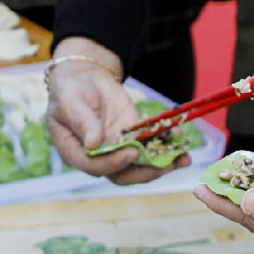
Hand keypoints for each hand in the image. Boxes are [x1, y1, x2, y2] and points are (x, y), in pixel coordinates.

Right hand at [47, 50, 180, 182]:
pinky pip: (150, 146)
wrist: (85, 79)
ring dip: (163, 164)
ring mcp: (118, 150)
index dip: (115, 163)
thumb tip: (94, 144)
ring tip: (183, 159)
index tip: (132, 153)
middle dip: (146, 172)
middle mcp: (99, 158)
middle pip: (122, 174)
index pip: (96, 166)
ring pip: (140, 165)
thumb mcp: (71, 102)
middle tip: (166, 164)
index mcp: (77, 153)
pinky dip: (167, 145)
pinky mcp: (133, 139)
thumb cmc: (70, 91)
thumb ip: (83, 122)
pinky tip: (180, 139)